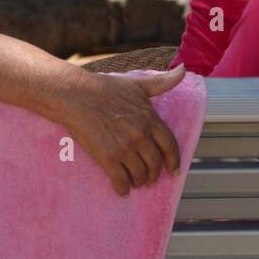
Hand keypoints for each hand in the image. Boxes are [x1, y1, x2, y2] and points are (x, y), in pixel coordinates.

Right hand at [61, 65, 185, 196]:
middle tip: (151, 180)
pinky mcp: (107, 158)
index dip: (174, 161)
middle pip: (155, 163)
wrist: (76, 96)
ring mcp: (124, 148)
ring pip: (139, 174)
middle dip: (154, 174)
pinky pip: (120, 180)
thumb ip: (161, 82)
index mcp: (149, 118)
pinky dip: (123, 188)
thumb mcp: (136, 84)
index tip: (174, 171)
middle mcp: (140, 135)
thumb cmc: (104, 88)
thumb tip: (183, 69)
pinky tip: (122, 190)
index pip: (170, 145)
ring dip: (139, 181)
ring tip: (136, 183)